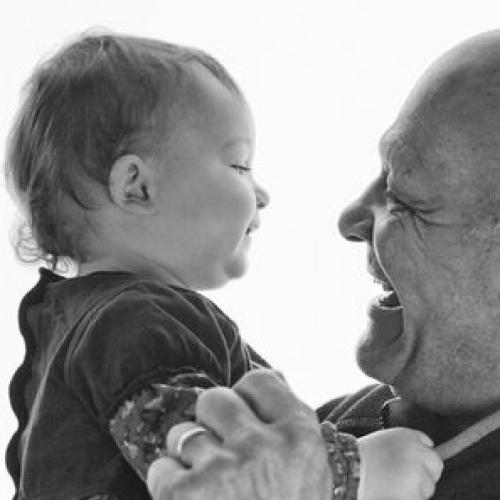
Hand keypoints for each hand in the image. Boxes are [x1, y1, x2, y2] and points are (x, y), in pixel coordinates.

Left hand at [147, 369, 332, 499]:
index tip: (245, 422)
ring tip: (211, 492)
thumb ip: (288, 417)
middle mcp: (263, 447)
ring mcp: (224, 470)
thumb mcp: (306, 468)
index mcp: (300, 437)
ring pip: (184, 433)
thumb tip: (269, 374)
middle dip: (212, 423)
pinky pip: (162, 466)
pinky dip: (169, 486)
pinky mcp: (185, 496)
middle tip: (223, 457)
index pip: (258, 381)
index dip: (246, 401)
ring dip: (189, 459)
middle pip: (215, 399)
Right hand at [357, 428, 443, 499]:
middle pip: (435, 464)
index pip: (428, 444)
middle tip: (407, 478)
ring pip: (429, 485)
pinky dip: (411, 497)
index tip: (413, 463)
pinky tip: (395, 492)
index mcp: (407, 435)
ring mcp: (419, 472)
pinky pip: (420, 498)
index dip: (420, 455)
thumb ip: (403, 444)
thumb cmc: (360, 455)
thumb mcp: (383, 439)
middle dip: (426, 472)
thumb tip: (422, 453)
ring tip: (394, 484)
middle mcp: (417, 450)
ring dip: (418, 487)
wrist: (348, 470)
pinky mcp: (417, 492)